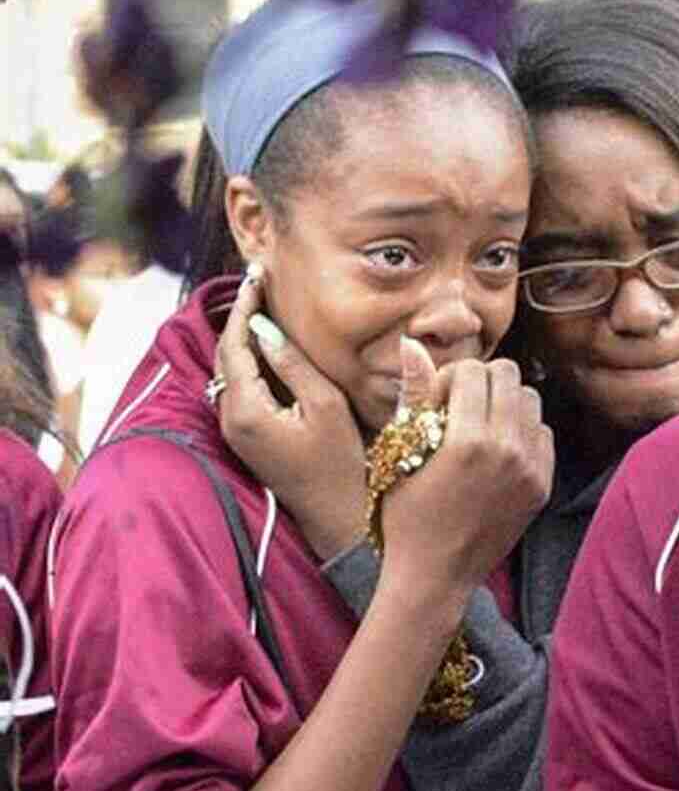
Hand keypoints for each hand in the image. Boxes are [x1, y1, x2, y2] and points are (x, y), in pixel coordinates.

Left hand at [215, 272, 366, 560]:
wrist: (337, 517)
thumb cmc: (341, 463)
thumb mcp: (325, 406)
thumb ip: (292, 364)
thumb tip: (264, 327)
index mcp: (245, 410)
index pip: (234, 344)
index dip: (245, 306)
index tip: (258, 273)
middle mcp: (229, 420)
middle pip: (225, 355)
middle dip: (240, 317)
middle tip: (259, 281)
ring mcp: (235, 431)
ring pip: (229, 371)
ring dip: (242, 338)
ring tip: (261, 305)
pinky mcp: (246, 438)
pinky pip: (238, 388)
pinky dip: (248, 361)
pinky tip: (266, 345)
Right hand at [380, 337, 552, 598]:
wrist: (435, 577)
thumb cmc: (404, 516)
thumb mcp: (399, 454)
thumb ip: (415, 396)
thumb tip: (414, 343)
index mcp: (468, 441)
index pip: (473, 370)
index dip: (449, 378)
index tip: (434, 404)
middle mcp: (507, 450)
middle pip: (508, 375)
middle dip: (480, 382)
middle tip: (457, 408)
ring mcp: (530, 469)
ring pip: (530, 400)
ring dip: (504, 403)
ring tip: (478, 427)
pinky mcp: (542, 486)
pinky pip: (543, 433)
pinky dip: (522, 432)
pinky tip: (496, 451)